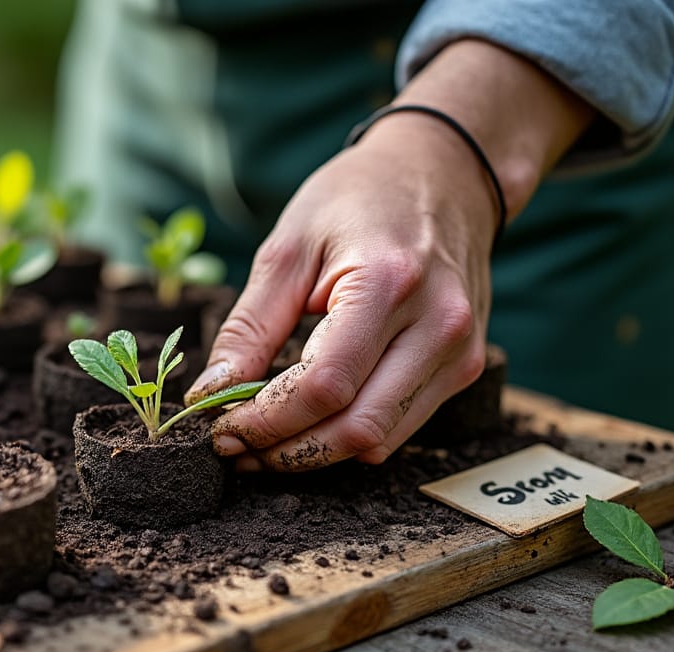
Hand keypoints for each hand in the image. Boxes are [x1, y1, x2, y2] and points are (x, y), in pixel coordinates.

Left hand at [184, 40, 592, 471]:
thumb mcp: (288, 247)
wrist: (445, 173)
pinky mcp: (465, 367)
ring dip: (313, 455)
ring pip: (380, 441)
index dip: (266, 421)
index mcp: (387, 282)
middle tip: (233, 448)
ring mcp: (460, 351)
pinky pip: (399, 428)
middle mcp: (437, 324)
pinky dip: (346, 438)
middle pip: (355, 428)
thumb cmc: (357, 199)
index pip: (324, 386)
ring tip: (262, 443)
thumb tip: (208, 396)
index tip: (220, 428)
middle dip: (285, 452)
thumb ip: (248, 327)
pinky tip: (306, 424)